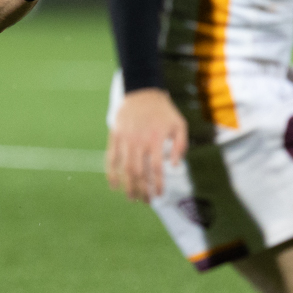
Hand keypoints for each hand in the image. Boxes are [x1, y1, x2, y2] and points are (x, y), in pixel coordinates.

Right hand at [106, 88, 187, 202]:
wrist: (142, 91)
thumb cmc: (163, 110)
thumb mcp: (179, 124)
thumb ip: (181, 145)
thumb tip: (175, 165)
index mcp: (156, 139)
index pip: (157, 168)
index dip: (158, 184)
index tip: (159, 195)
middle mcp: (139, 141)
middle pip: (139, 173)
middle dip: (142, 190)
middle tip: (146, 201)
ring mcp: (125, 139)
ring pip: (125, 168)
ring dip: (128, 186)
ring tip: (132, 198)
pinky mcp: (115, 136)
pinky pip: (111, 158)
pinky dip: (111, 173)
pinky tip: (114, 185)